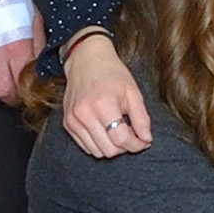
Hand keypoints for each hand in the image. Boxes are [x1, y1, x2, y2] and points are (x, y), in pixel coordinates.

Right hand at [0, 5, 39, 102]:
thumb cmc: (10, 0)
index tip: (26, 93)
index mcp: (17, 46)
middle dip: (8, 95)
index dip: (25, 93)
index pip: (22, 84)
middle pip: (0, 90)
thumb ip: (38, 48)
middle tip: (11, 92)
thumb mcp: (35, 23)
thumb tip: (41, 68)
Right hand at [56, 30, 148, 156]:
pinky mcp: (67, 123)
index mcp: (102, 105)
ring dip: (112, 147)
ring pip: (96, 151)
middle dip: (125, 147)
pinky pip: (85, 146)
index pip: (121, 139)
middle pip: (109, 149)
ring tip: (120, 131)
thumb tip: (146, 139)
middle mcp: (84, 115)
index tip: (144, 141)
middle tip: (133, 135)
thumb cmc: (112, 75)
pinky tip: (106, 131)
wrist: (86, 61)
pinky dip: (99, 144)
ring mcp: (73, 120)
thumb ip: (142, 119)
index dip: (137, 145)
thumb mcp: (133, 93)